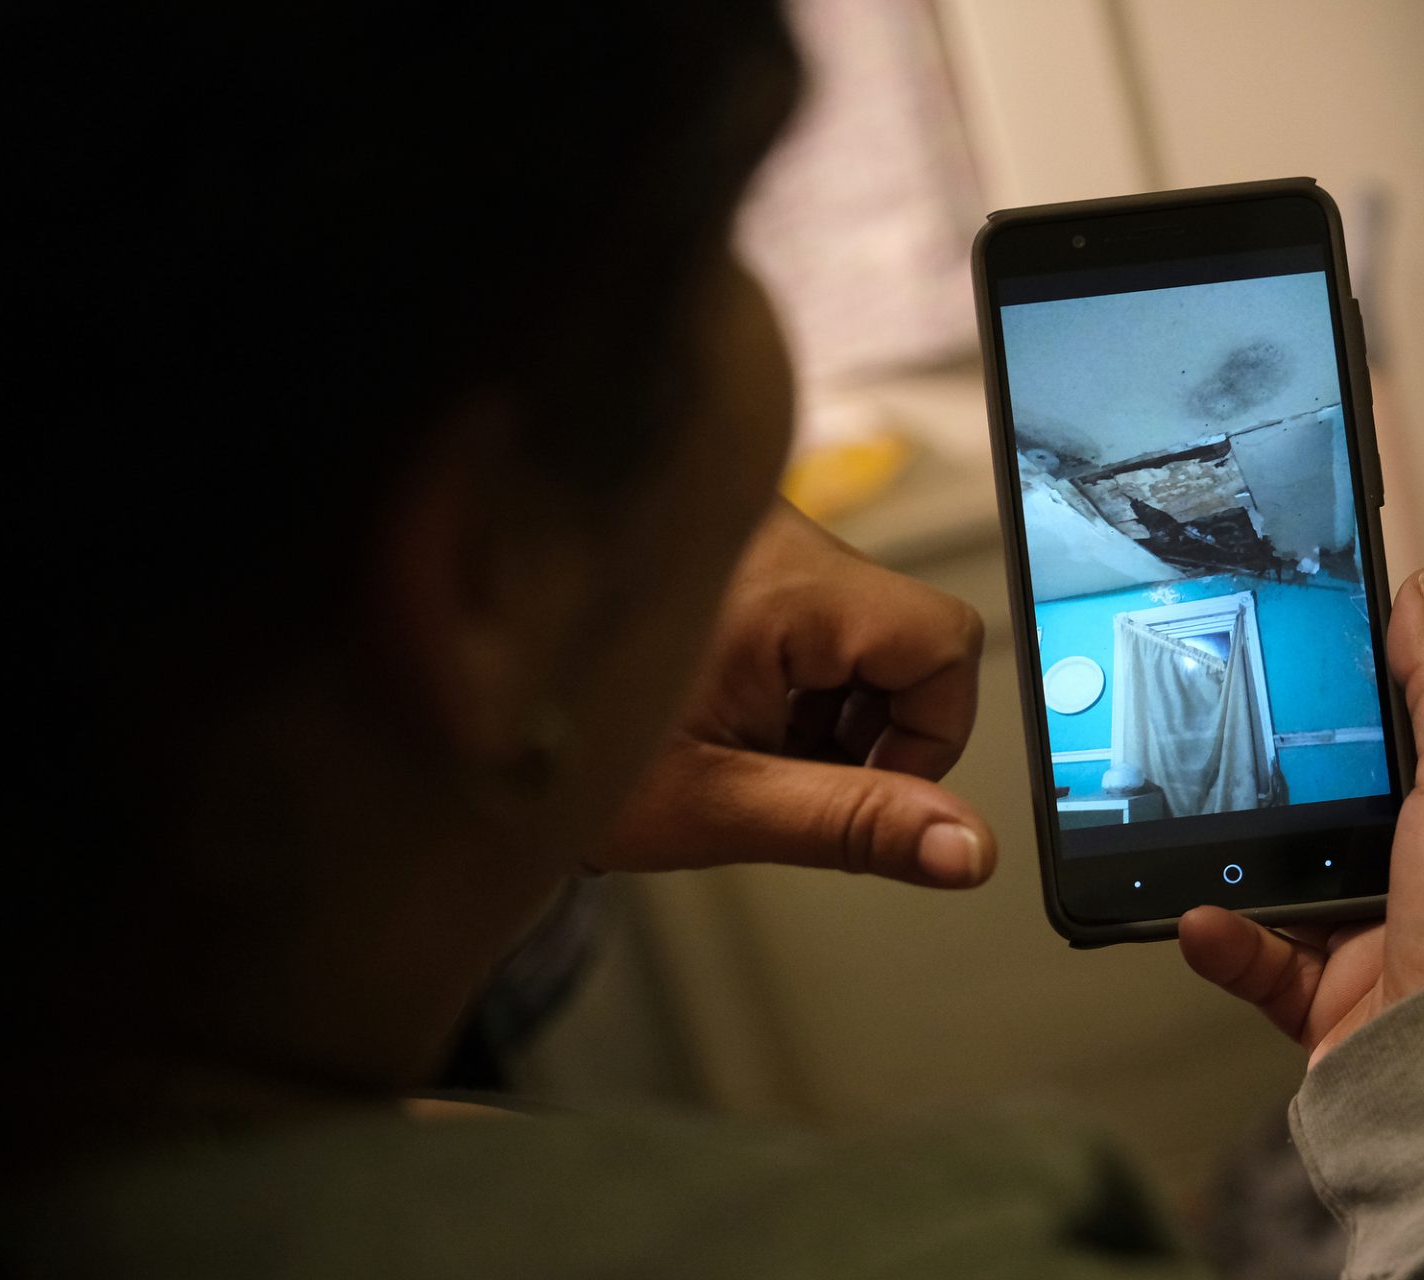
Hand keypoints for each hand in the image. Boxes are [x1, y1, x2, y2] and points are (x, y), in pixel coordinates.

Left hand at [594, 500, 995, 886]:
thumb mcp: (720, 805)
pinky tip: (732, 717)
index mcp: (781, 585)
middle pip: (906, 635)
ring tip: (744, 748)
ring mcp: (755, 537)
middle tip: (786, 774)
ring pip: (863, 631)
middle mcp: (775, 537)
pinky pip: (813, 618)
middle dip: (868, 727)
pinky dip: (796, 683)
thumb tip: (967, 849)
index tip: (864, 789)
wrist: (456, 724)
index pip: (942, 640)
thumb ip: (855, 825)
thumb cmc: (564, 758)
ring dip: (830, 709)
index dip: (930, 733)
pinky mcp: (736, 551)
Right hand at [1177, 568, 1423, 1064]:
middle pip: (1343, 804)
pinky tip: (1200, 917)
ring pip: (1288, 879)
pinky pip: (1258, 956)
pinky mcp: (1333, 999)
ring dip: (1238, 863)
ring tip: (1191, 835)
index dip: (1364, 692)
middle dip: (1283, 782)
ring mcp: (1385, 939)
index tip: (1298, 654)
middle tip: (1221, 740)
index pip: (1422, 732)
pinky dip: (1223, 938)